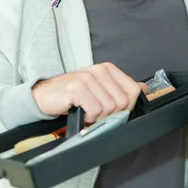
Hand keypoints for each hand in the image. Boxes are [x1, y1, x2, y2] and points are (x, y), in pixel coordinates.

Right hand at [32, 62, 147, 123]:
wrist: (43, 97)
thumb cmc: (72, 96)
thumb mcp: (99, 90)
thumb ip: (121, 89)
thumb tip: (143, 89)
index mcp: (108, 69)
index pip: (134, 90)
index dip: (127, 107)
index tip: (114, 111)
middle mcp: (100, 70)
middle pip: (123, 102)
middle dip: (111, 115)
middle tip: (96, 113)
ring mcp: (89, 78)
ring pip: (109, 108)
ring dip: (97, 118)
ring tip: (86, 112)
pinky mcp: (78, 88)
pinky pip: (95, 110)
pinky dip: (88, 118)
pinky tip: (79, 112)